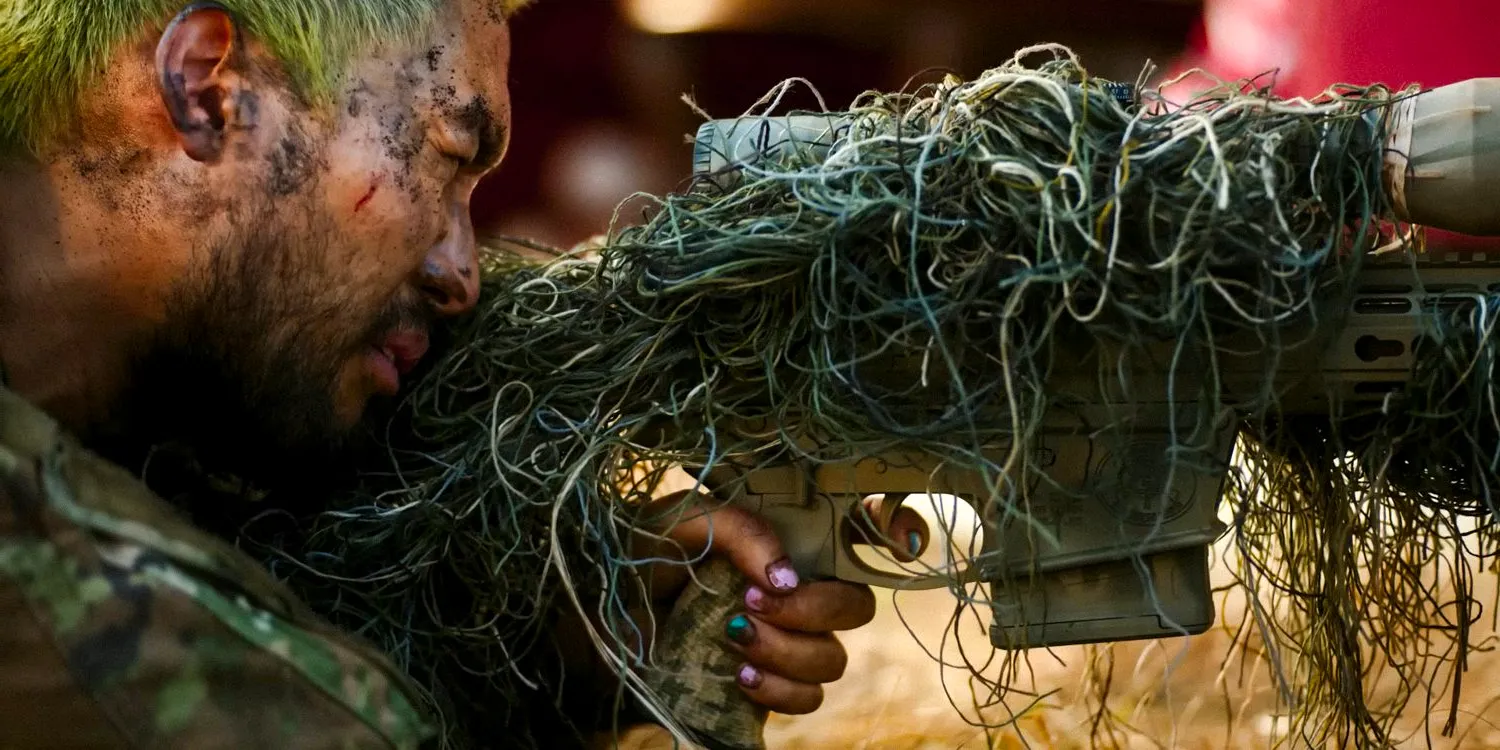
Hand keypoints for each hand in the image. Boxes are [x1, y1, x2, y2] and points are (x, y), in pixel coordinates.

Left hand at [640, 491, 929, 714]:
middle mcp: (790, 590)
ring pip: (833, 659)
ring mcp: (781, 642)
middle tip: (757, 602)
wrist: (584, 623)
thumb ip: (739, 530)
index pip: (858, 530)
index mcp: (779, 539)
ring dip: (788, 650)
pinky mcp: (763, 687)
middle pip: (854, 606)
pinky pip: (806, 699)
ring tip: (731, 638)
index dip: (897, 529)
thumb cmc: (630, 558)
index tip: (896, 542)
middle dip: (815, 610)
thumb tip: (787, 578)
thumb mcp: (678, 522)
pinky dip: (778, 689)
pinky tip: (736, 673)